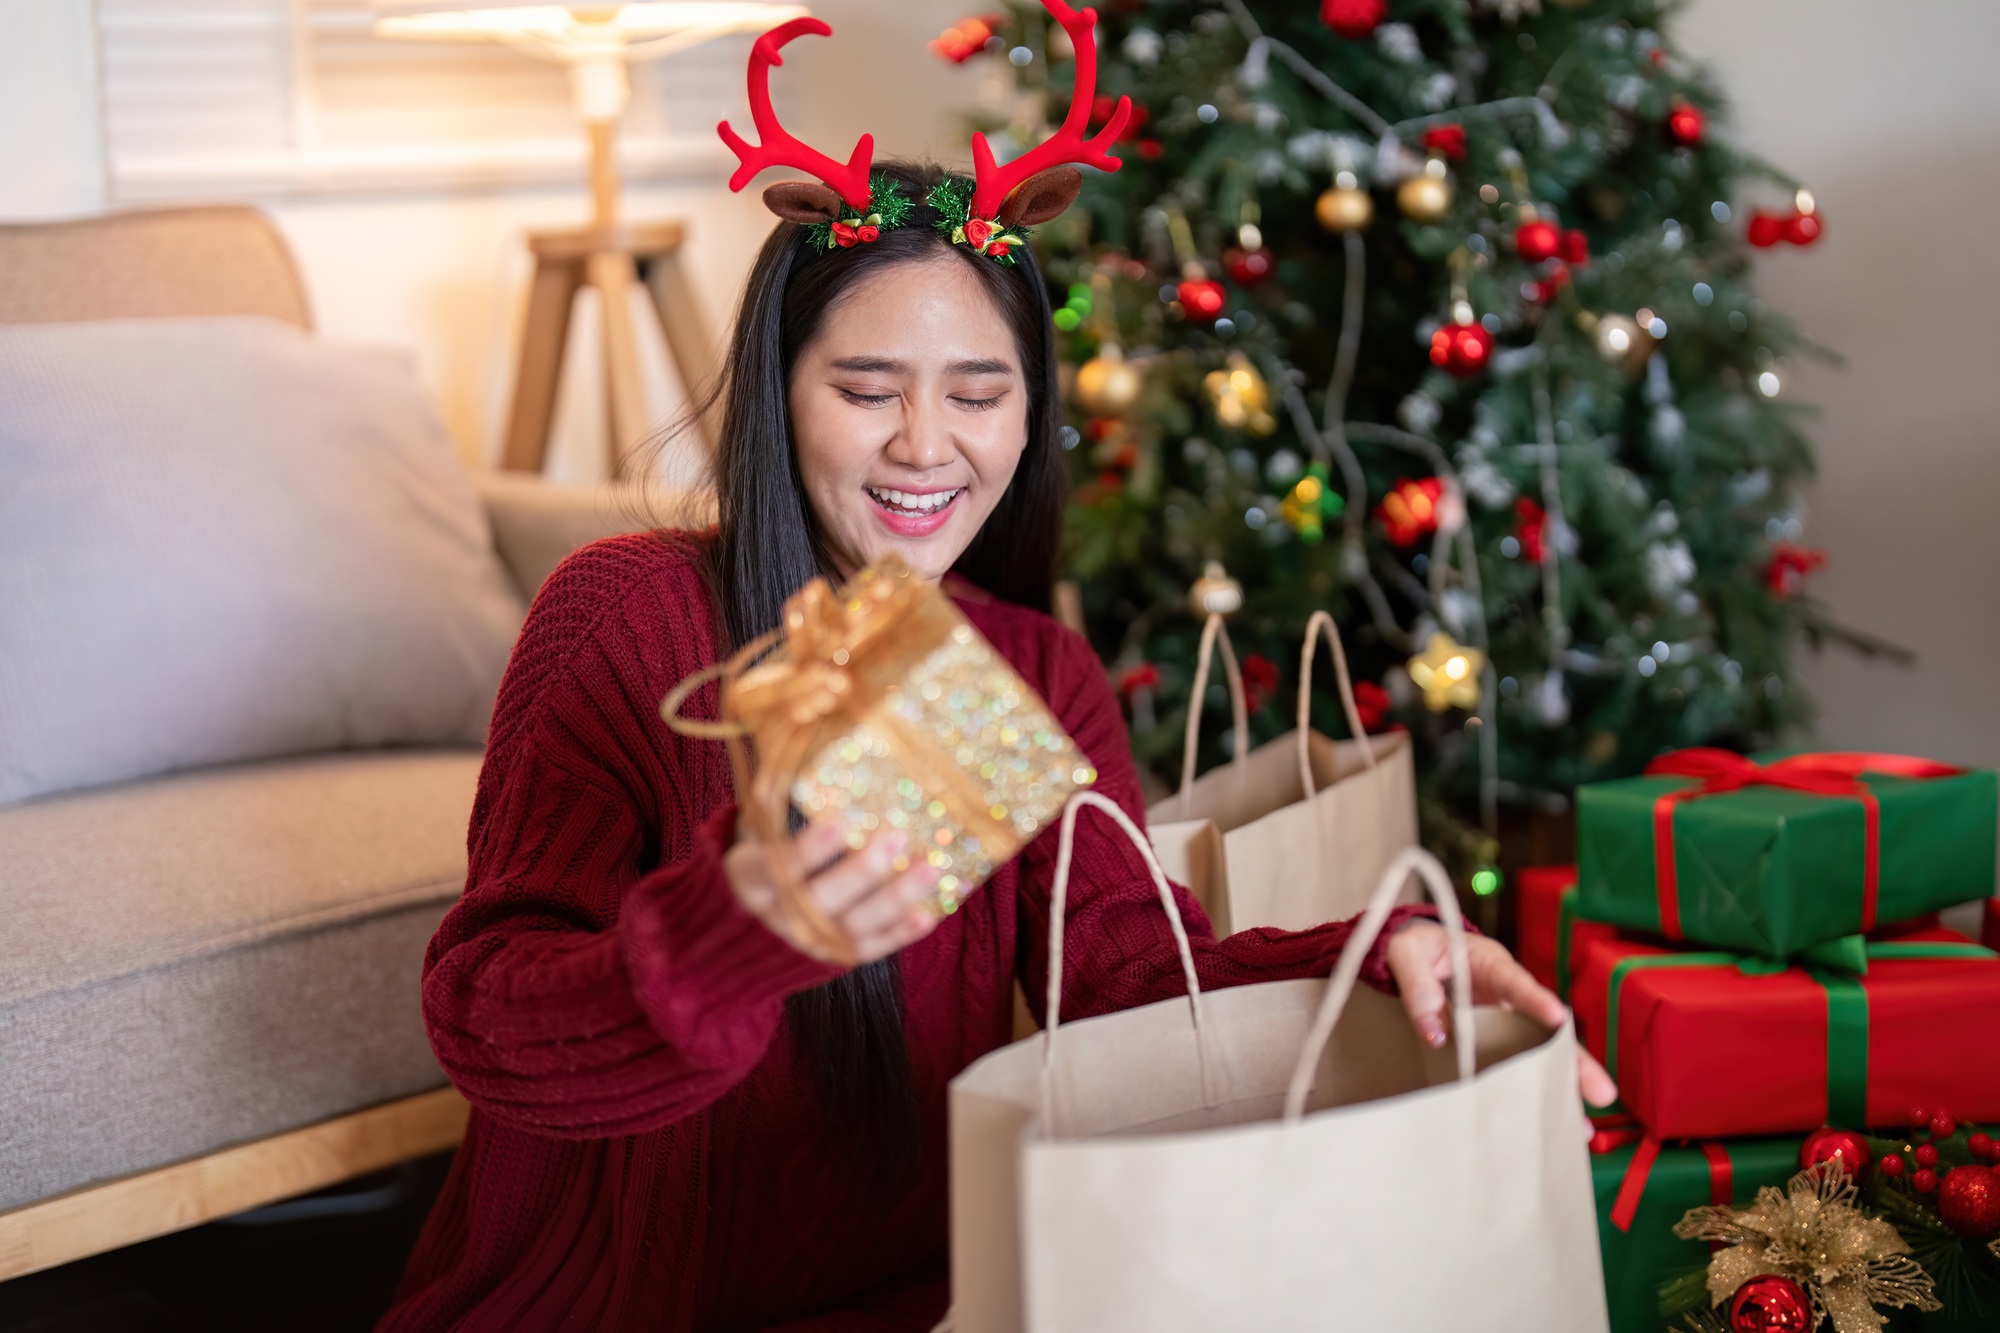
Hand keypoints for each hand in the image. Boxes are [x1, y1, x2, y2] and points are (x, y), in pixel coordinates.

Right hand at [725, 821, 944, 964]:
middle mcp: (780, 917)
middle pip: (822, 901)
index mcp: (753, 881)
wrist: (742, 926)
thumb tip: (800, 736)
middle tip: (896, 837)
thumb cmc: (760, 860)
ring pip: (852, 927)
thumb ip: (773, 802)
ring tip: (930, 869)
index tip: (839, 820)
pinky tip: (929, 913)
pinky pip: (868, 949)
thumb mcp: (755, 834)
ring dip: (894, 899)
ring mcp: (808, 941)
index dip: (809, 848)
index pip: (780, 866)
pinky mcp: (832, 957)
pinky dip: (899, 934)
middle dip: (861, 872)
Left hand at [1386, 919, 1618, 1109]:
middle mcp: (1507, 999)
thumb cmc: (1416, 948)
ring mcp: (1504, 1025)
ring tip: (1582, 1129)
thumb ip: (1417, 983)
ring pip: (1540, 1058)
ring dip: (1560, 1090)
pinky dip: (1530, 1097)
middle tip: (1601, 1092)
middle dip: (1573, 1061)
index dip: (1536, 1000)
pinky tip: (1546, 1127)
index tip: (1557, 1018)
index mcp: (1490, 964)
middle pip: (1546, 1031)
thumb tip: (1435, 1033)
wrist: (1412, 957)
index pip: (1515, 982)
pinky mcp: (1493, 1047)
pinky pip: (1515, 1072)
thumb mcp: (1407, 952)